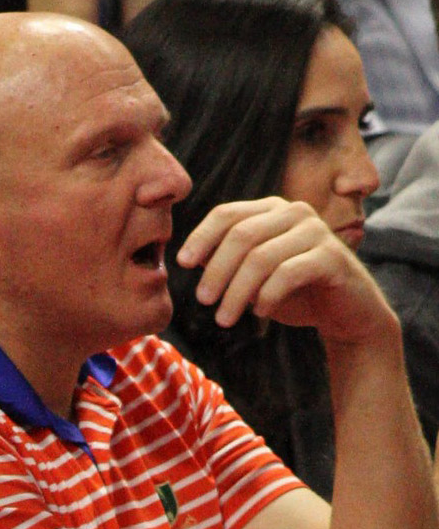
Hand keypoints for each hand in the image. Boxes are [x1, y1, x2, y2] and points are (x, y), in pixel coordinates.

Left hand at [177, 197, 397, 347]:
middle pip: (241, 235)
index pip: (227, 214)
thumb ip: (229, 263)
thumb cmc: (295, 293)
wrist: (345, 312)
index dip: (202, 237)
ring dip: (237, 292)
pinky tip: (260, 312)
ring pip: (261, 257)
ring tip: (224, 317)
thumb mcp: (254, 276)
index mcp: (271, 211)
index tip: (183, 263)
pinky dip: (268, 295)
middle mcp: (294, 213)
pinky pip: (288, 273)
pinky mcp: (332, 257)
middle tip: (203, 300)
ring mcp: (316, 231)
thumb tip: (191, 259)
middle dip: (216, 270)